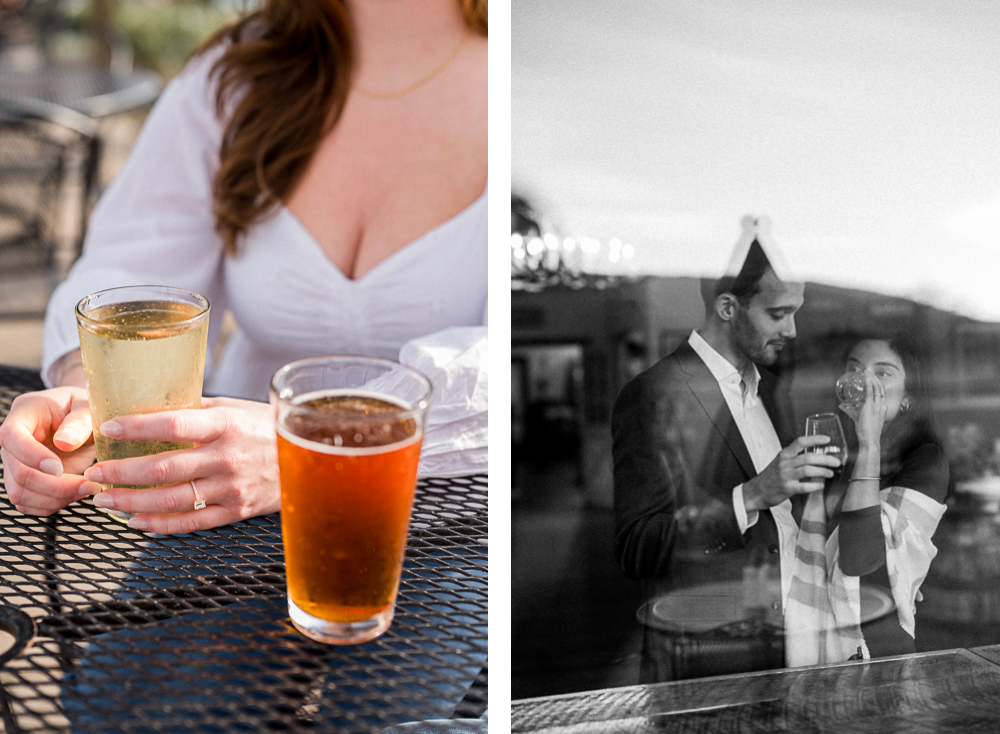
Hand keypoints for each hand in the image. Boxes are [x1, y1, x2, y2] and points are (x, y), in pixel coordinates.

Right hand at [0, 387, 95, 515]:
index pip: (11, 436)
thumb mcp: (87, 406)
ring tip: (87, 488)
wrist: (81, 417)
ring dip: (56, 498)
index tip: (60, 468)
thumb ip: (79, 421)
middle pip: (18, 473)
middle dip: (55, 486)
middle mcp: (13, 442)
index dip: (31, 456)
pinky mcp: (26, 481)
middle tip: (89, 484)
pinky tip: (76, 493)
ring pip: (20, 494)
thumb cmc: (82, 407)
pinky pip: (29, 504)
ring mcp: (16, 464)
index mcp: (24, 413)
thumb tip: (65, 443)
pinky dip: (53, 505)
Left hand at [80, 397, 279, 534]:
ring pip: (171, 499)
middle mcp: (226, 457)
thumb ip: (197, 410)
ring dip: (130, 501)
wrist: (310, 458)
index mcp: (225, 425)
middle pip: (163, 468)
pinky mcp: (236, 510)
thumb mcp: (236, 409)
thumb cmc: (267, 428)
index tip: (107, 429)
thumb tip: (151, 407)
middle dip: (120, 472)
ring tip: (103, 499)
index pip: (172, 425)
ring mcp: (231, 487)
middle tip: (93, 473)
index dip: (136, 428)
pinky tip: (136, 521)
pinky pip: (191, 522)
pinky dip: (159, 524)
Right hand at [743, 435, 841, 511]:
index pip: (800, 442)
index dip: (815, 439)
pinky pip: (804, 486)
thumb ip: (795, 458)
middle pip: (808, 457)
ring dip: (823, 471)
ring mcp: (785, 476)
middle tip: (836, 462)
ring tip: (830, 473)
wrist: (756, 491)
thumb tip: (817, 457)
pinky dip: (815, 485)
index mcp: (784, 454)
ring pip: (808, 470)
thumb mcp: (780, 462)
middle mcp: (784, 463)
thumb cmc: (771, 477)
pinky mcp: (787, 489)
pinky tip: (820, 485)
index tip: (827, 439)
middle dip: (826, 459)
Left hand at [839, 372, 886, 445]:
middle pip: (880, 388)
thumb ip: (851, 411)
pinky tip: (866, 379)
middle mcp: (882, 406)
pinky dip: (869, 384)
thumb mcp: (858, 419)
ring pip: (877, 388)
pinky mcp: (870, 407)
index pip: (881, 393)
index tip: (871, 378)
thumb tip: (841, 406)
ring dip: (872, 379)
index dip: (876, 384)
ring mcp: (877, 406)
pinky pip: (871, 393)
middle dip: (874, 378)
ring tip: (867, 372)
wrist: (870, 440)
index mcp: (882, 409)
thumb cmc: (865, 432)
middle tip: (868, 371)